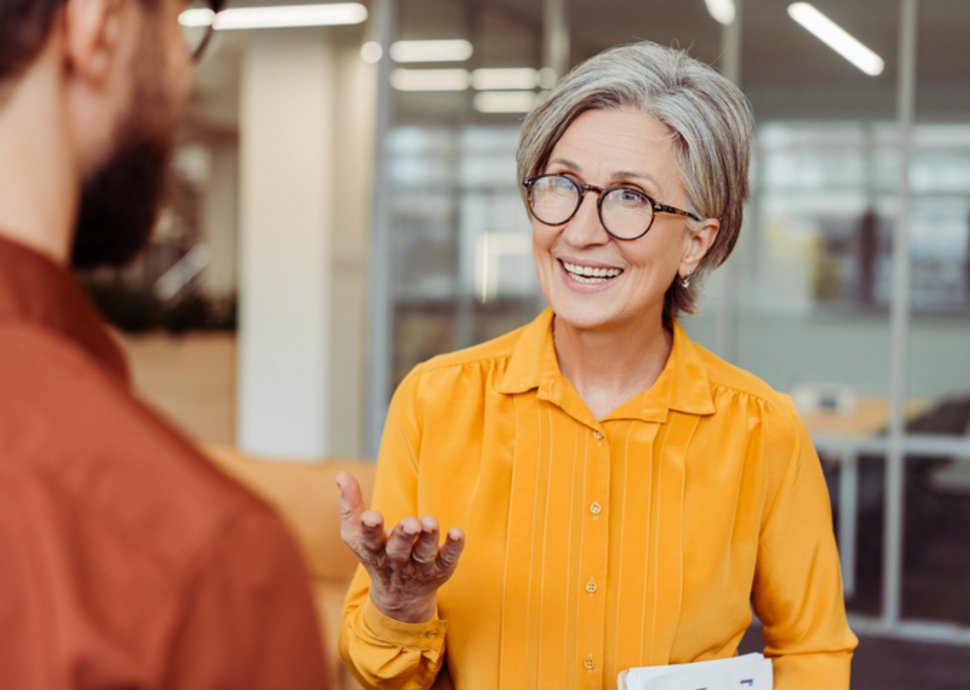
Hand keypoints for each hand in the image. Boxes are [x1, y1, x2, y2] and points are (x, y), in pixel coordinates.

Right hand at [336, 471, 464, 622]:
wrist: (400, 595)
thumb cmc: (376, 552)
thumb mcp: (357, 534)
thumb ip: (350, 504)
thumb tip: (341, 473)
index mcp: (372, 550)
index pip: (369, 540)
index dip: (370, 529)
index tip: (371, 517)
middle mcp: (396, 560)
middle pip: (399, 549)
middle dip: (404, 535)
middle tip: (410, 523)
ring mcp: (419, 567)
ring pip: (424, 554)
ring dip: (428, 539)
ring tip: (429, 523)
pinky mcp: (440, 568)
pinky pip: (448, 558)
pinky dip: (453, 547)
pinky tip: (456, 532)